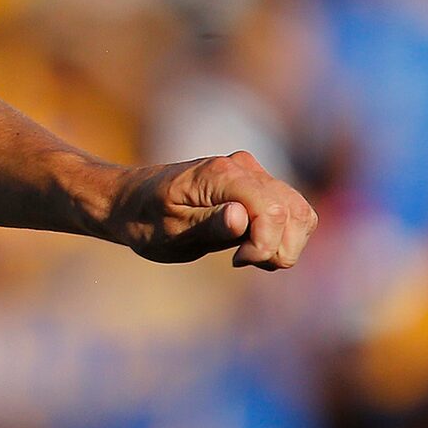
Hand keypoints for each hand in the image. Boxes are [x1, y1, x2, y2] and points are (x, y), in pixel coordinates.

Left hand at [103, 151, 317, 268]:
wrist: (129, 202)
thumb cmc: (143, 220)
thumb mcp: (169, 232)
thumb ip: (208, 225)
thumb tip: (242, 217)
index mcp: (220, 174)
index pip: (270, 210)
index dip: (265, 244)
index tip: (237, 262)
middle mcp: (242, 166)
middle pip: (293, 212)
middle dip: (278, 247)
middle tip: (241, 261)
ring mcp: (252, 172)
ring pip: (299, 212)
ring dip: (284, 243)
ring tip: (247, 256)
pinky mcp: (257, 185)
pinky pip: (290, 211)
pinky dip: (282, 235)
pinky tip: (252, 247)